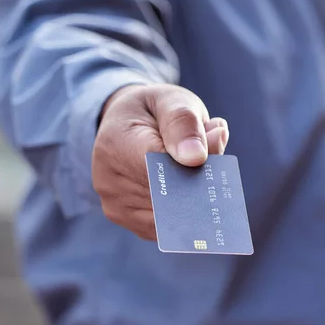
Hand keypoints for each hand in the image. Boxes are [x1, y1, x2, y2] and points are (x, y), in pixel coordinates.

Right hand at [92, 84, 228, 239]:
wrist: (127, 124)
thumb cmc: (154, 110)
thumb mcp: (170, 100)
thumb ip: (184, 123)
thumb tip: (197, 157)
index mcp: (115, 142)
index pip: (158, 166)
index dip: (191, 165)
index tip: (216, 151)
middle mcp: (108, 180)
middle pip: (167, 193)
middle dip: (199, 177)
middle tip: (216, 149)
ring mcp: (117, 205)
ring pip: (172, 213)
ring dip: (195, 192)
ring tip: (200, 158)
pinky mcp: (131, 221)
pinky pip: (169, 224)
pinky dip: (188, 206)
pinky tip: (191, 180)